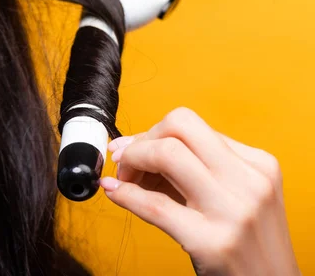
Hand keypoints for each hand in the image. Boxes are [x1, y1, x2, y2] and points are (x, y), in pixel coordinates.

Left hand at [101, 107, 299, 274]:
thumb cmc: (249, 245)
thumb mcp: (238, 197)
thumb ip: (198, 169)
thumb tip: (137, 147)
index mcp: (257, 165)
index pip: (191, 126)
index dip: (153, 133)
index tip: (134, 146)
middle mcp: (248, 181)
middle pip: (178, 126)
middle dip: (142, 140)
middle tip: (126, 160)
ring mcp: (231, 210)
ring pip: (166, 155)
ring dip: (132, 162)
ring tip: (124, 179)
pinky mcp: (210, 242)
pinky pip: (154, 205)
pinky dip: (125, 194)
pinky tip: (116, 192)